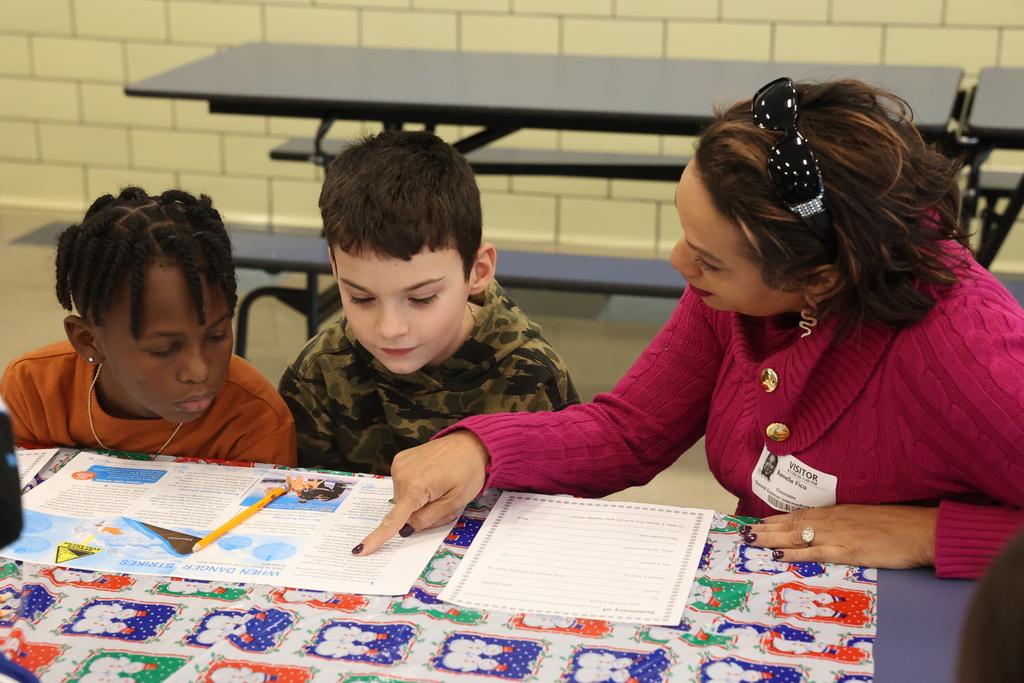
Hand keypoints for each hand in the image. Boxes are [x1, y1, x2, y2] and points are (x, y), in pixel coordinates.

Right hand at [353, 430, 488, 555]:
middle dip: (420, 514)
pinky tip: (431, 477)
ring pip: (403, 498)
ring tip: (440, 486)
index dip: (377, 537)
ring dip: (418, 500)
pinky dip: (415, 487)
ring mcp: (398, 464)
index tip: (360, 550)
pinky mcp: (400, 459)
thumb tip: (406, 530)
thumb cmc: (469, 471)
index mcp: (415, 487)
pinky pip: (403, 483)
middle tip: (444, 505)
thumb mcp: (455, 502)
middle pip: (403, 510)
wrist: (471, 442)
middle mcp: (401, 474)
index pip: (393, 519)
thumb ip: (429, 519)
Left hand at [741, 504, 937, 568]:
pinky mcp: (850, 551)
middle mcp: (834, 520)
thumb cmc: (900, 525)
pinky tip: (780, 556)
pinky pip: (817, 552)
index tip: (760, 522)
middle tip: (745, 533)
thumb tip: (831, 529)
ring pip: (798, 536)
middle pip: (793, 524)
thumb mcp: (867, 518)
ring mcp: (840, 535)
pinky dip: (796, 554)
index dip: (778, 519)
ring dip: (773, 538)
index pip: (801, 514)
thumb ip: (847, 522)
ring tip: (752, 541)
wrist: (923, 530)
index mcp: (839, 512)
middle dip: (768, 528)